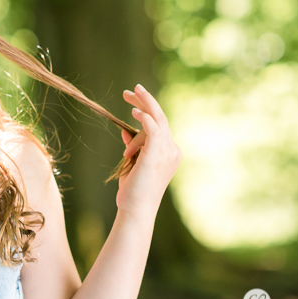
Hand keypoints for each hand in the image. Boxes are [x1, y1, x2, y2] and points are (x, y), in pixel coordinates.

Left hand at [116, 84, 182, 220]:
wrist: (135, 209)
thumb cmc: (133, 190)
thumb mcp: (132, 163)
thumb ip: (133, 146)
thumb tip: (125, 129)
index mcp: (169, 152)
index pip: (160, 124)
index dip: (146, 110)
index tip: (131, 101)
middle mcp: (172, 150)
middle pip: (161, 117)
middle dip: (146, 101)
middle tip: (130, 89)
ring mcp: (167, 153)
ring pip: (157, 120)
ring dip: (142, 105)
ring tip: (129, 94)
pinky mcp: (156, 155)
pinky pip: (154, 129)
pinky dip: (145, 118)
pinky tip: (133, 111)